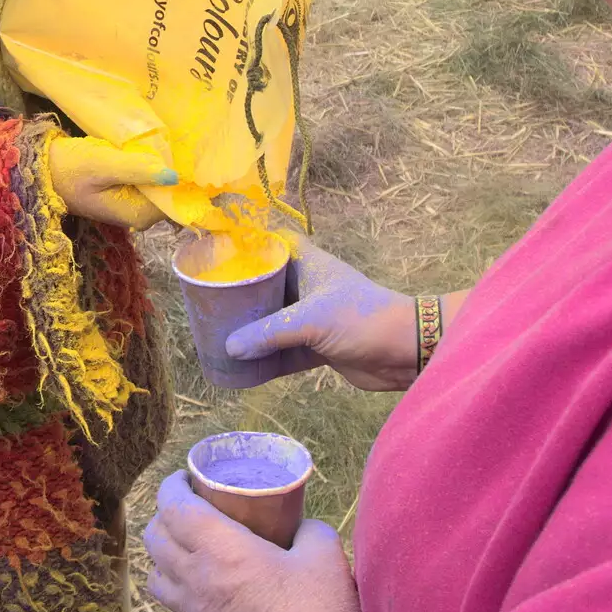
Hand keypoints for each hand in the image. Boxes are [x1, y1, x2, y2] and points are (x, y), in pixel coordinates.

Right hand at [47, 135, 173, 230]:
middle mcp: (141, 215)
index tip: (181, 150)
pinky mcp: (128, 193)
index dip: (181, 173)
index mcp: (139, 214)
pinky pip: (150, 178)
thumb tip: (174, 176)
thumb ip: (137, 169)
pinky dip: (150, 162)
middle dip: (172, 166)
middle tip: (167, 139)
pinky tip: (147, 145)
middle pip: (172, 189)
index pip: (177, 197)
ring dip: (161, 162)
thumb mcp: (102, 164)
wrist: (43, 170)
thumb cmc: (69, 168)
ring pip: (161, 182)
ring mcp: (135, 205)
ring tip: (158, 138)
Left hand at [144, 471, 360, 611]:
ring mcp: (196, 610)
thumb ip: (308, 530)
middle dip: (164, 513)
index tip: (186, 476)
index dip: (171, 485)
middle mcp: (198, 579)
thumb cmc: (317, 609)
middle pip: (154, 537)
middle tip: (189, 504)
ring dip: (162, 550)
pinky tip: (199, 578)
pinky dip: (172, 581)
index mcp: (221, 551)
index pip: (173, 507)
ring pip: (154, 572)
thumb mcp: (325, 555)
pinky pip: (171, 600)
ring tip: (186, 540)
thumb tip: (299, 524)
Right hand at [224, 237, 416, 390]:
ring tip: (214, 334)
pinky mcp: (318, 346)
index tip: (216, 250)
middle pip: (265, 284)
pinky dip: (265, 359)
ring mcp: (311, 317)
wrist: (405, 351)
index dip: (247, 242)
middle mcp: (306, 287)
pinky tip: (241, 368)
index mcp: (307, 264)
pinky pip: (283, 351)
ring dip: (249, 330)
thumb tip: (229, 348)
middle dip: (239, 293)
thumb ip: (269, 333)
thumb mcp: (311, 321)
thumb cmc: (362, 319)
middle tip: (206, 299)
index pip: (273, 242)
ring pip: (271, 320)